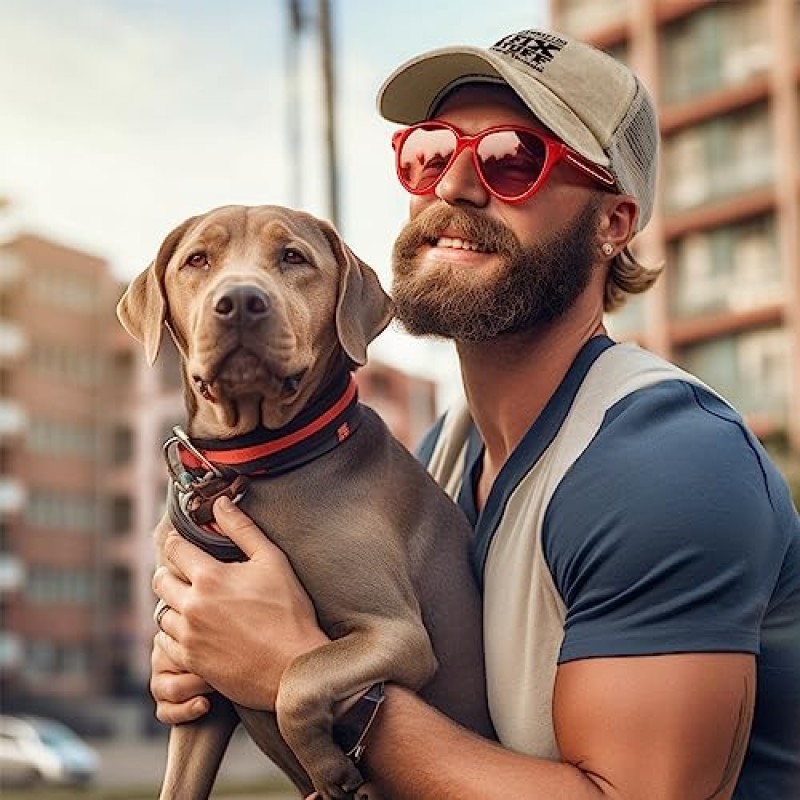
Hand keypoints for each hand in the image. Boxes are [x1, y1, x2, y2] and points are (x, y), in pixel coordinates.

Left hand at [152, 496, 328, 710]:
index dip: (179, 541)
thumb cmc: (288, 612)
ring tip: (194, 602)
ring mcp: (188, 637)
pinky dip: (174, 633)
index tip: (184, 542)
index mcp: (209, 578)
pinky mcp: (190, 662)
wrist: (292, 667)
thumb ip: (242, 529)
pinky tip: (195, 629)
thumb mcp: (272, 561)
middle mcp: (191, 606)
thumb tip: (221, 503)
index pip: (175, 549)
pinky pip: (165, 643)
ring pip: (161, 612)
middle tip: (189, 573)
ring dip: (173, 604)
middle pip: (160, 579)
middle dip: (172, 571)